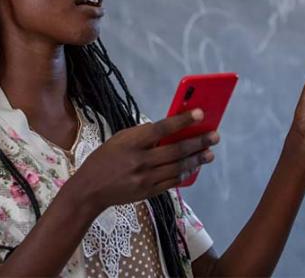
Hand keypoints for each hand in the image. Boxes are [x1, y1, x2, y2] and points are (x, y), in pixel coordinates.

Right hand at [73, 109, 218, 210]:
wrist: (90, 190)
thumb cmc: (105, 159)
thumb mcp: (119, 140)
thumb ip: (142, 134)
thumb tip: (169, 129)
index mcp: (131, 142)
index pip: (161, 128)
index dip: (182, 120)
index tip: (200, 113)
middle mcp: (140, 160)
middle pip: (176, 150)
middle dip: (198, 142)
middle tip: (214, 136)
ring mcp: (145, 178)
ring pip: (178, 167)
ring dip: (196, 159)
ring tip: (209, 153)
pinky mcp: (148, 192)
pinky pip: (172, 182)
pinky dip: (185, 174)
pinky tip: (193, 167)